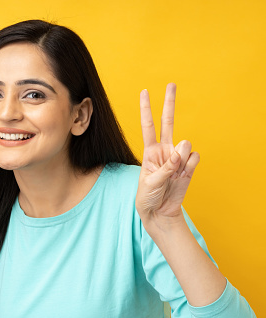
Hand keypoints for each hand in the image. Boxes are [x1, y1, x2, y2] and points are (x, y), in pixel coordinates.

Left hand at [135, 83, 199, 225]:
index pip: (148, 125)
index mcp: (150, 151)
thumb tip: (185, 146)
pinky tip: (183, 175)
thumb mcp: (152, 181)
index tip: (144, 92)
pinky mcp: (189, 167)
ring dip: (181, 159)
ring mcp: (177, 157)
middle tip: (171, 84)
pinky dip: (190, 166)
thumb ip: (168, 165)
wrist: (159, 212)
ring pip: (185, 146)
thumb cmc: (148, 196)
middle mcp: (164, 150)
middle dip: (169, 103)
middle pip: (168, 122)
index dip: (146, 109)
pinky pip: (195, 158)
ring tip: (174, 175)